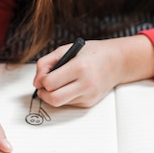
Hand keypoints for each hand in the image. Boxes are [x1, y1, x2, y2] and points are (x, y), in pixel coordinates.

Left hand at [33, 34, 153, 107]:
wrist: (116, 62)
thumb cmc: (92, 53)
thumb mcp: (67, 49)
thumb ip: (47, 62)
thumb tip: (36, 80)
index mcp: (80, 67)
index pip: (50, 82)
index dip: (41, 80)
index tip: (41, 76)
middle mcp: (86, 84)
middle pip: (54, 99)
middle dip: (43, 93)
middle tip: (43, 86)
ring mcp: (89, 96)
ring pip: (60, 103)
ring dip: (53, 95)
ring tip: (56, 84)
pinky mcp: (89, 103)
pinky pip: (69, 103)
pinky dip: (64, 96)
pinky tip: (69, 86)